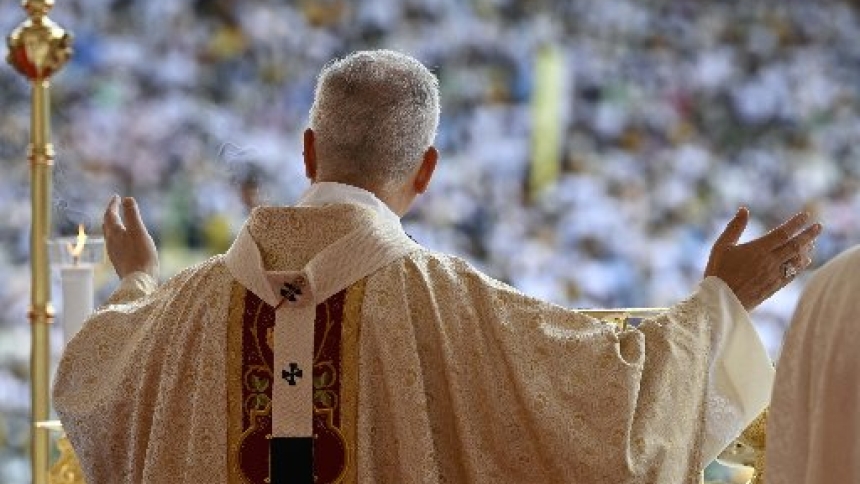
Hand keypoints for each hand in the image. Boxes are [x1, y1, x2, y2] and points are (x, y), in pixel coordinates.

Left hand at [102, 195, 158, 279]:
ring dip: (113, 226)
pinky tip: (124, 242)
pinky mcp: (120, 262)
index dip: (113, 205)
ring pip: (110, 235)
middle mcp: (111, 242)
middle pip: (107, 225)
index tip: (116, 196)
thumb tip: (127, 198)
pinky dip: (118, 237)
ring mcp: (114, 253)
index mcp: (115, 233)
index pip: (110, 215)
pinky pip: (115, 245)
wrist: (139, 281)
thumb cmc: (141, 255)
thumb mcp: (138, 231)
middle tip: (115, 207)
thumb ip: (132, 214)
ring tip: (119, 222)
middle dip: (111, 214)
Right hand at [705, 207, 821, 310]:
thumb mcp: (721, 246)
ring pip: (797, 260)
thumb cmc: (718, 271)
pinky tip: (805, 260)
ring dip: (807, 249)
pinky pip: (793, 273)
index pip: (782, 233)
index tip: (806, 215)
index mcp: (757, 249)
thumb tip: (744, 209)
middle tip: (819, 227)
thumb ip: (734, 227)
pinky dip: (801, 265)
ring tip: (813, 242)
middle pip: (795, 245)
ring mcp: (773, 275)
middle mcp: (769, 261)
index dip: (796, 223)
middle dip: (809, 234)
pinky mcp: (774, 286)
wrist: (720, 300)